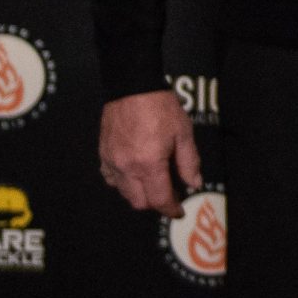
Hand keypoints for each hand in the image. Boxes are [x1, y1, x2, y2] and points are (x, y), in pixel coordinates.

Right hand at [99, 90, 201, 218]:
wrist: (133, 87)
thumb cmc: (160, 107)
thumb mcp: (183, 133)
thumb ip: (189, 162)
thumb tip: (193, 183)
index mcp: (149, 164)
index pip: (159, 200)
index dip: (171, 209)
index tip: (178, 210)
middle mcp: (127, 167)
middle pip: (139, 202)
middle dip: (155, 202)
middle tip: (168, 193)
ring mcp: (112, 161)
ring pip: (123, 192)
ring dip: (139, 193)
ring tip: (153, 181)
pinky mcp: (104, 153)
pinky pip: (110, 178)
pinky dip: (122, 181)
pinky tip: (133, 172)